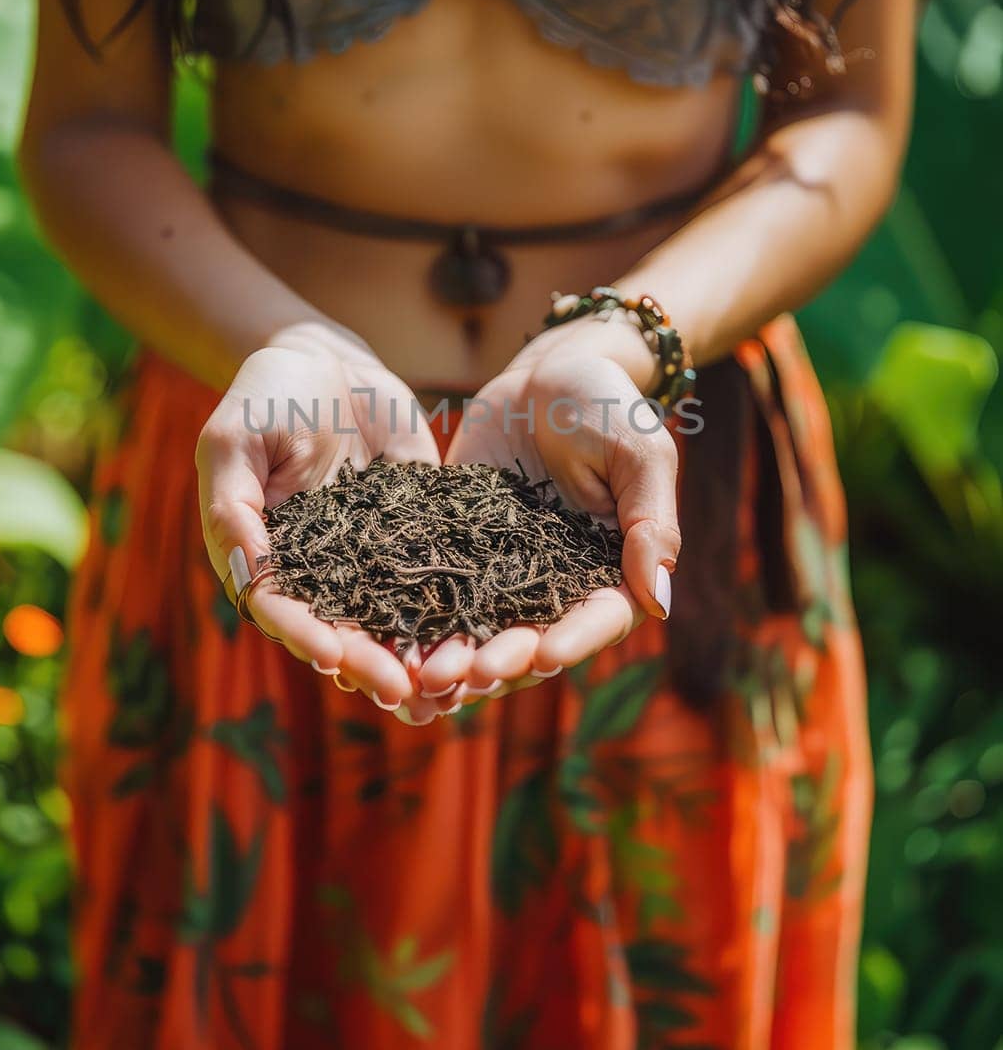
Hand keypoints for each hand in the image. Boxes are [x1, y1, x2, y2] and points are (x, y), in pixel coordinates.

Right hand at [196, 317, 440, 708]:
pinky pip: (438, 575)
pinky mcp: (415, 532)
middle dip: (370, 663)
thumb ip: (233, 502)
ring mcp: (369, 555)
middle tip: (403, 692)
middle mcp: (319, 569)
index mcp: (265, 556)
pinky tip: (489, 634)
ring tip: (450, 688)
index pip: (282, 609)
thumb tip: (243, 570)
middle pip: (342, 629)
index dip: (306, 635)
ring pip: (392, 617)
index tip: (334, 657)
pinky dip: (460, 608)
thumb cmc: (266, 393)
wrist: (329, 360)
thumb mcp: (235, 438)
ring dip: (418, 654)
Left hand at [419, 315, 679, 703]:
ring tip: (425, 675)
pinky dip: (415, 624)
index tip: (544, 654)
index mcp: (611, 571)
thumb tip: (660, 606)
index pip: (597, 619)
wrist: (544, 373)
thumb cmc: (607, 403)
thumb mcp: (640, 452)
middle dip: (503, 663)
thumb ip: (651, 524)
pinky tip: (389, 643)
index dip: (572, 642)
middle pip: (534, 642)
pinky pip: (437, 595)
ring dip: (455, 659)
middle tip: (468, 675)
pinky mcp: (458, 554)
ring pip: (482, 632)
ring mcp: (504, 574)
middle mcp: (558, 585)